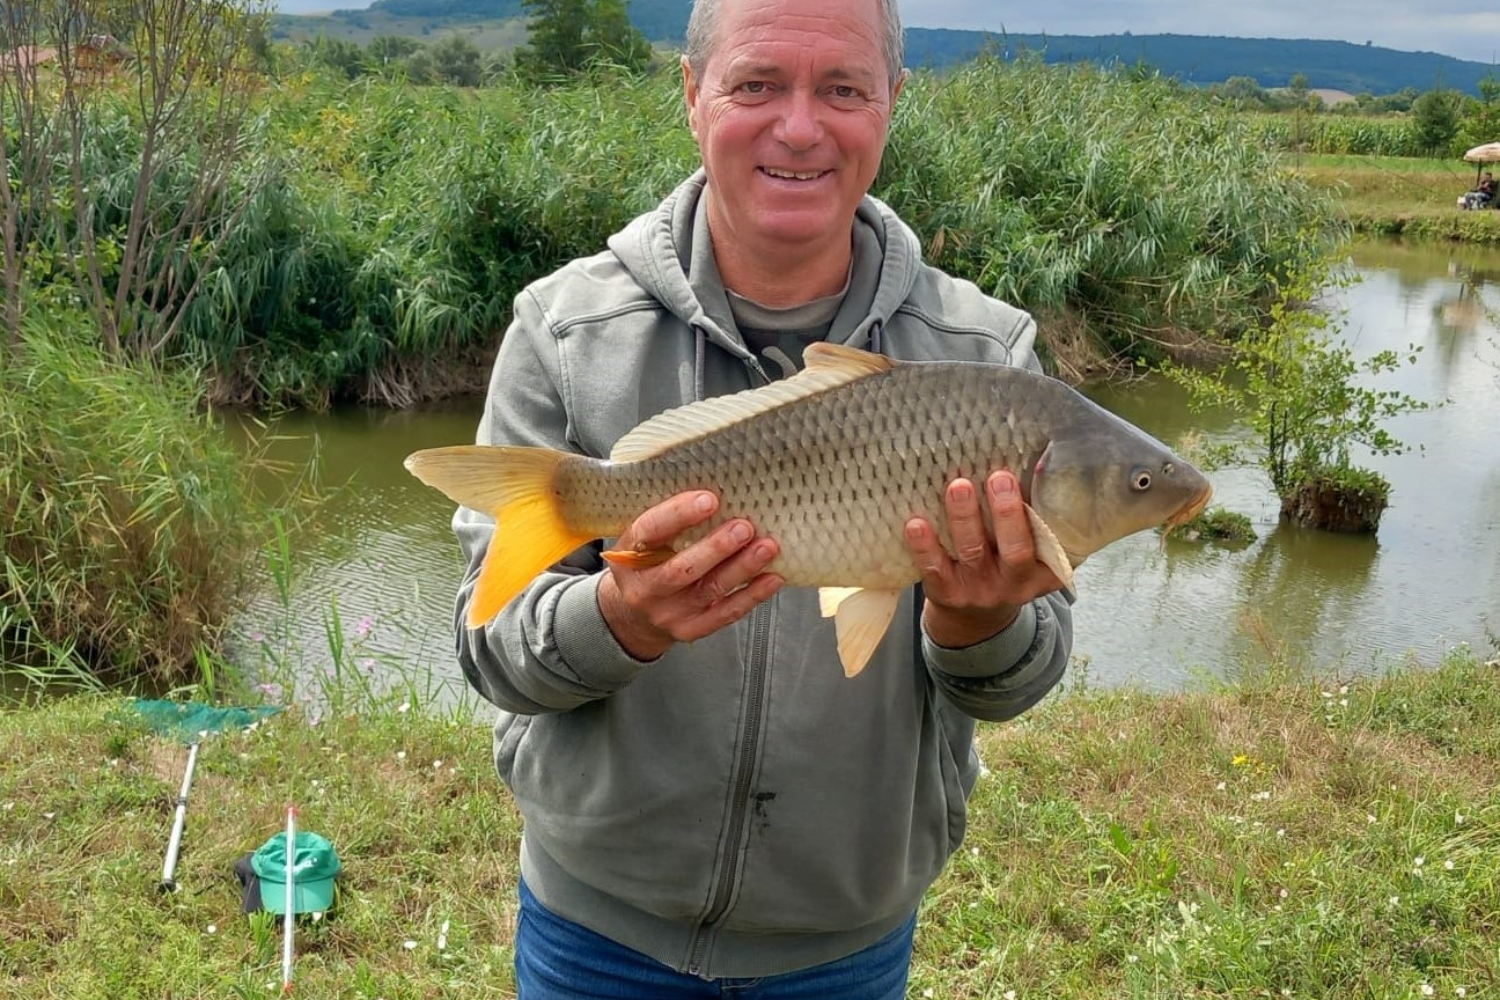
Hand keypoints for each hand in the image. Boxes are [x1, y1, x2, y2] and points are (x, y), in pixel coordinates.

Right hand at [598, 491, 782, 660]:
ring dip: (742, 568)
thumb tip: (716, 484)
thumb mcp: (643, 540)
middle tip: (744, 527)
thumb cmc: (647, 564)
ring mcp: (667, 613)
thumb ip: (668, 519)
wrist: (634, 615)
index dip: (678, 514)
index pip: (650, 531)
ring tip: (767, 547)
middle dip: (716, 547)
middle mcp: (644, 588)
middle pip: (681, 569)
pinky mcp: (689, 630)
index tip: (709, 499)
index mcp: (629, 555)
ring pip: (709, 590)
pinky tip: (772, 577)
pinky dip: (752, 595)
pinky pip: (725, 614)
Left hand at [904, 470, 1063, 648]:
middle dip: (1007, 512)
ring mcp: (980, 590)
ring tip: (959, 486)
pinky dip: (924, 545)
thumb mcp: (1031, 552)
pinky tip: (916, 523)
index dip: (1049, 515)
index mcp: (1045, 571)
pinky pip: (935, 569)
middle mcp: (1016, 584)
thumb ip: (1034, 520)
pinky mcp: (948, 594)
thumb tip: (1034, 462)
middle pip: (1016, 548)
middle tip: (998, 477)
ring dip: (965, 518)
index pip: (1054, 543)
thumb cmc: (1005, 566)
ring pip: (973, 552)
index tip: (1041, 476)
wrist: (974, 616)